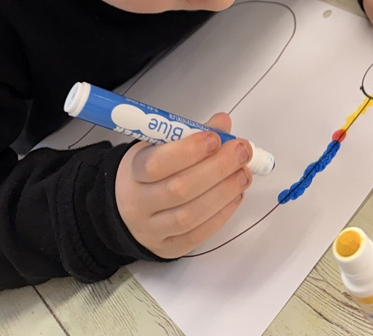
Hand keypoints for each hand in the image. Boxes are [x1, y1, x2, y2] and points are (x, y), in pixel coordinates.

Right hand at [115, 112, 252, 257]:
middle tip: (242, 151)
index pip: (156, 163)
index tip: (215, 138)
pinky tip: (235, 196)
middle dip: (217, 168)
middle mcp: (139, 204)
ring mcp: (152, 230)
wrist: (129, 205)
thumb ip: (191, 133)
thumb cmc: (151, 171)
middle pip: (178, 190)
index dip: (189, 151)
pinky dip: (221, 215)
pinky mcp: (168, 249)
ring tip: (243, 173)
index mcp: (134, 171)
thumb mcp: (161, 144)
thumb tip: (222, 123)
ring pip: (189, 216)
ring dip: (224, 192)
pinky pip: (196, 236)